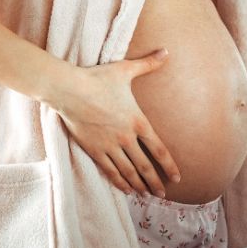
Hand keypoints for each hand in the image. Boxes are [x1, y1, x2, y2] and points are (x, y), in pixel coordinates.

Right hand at [48, 49, 180, 196]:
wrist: (69, 89)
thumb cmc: (97, 78)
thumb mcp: (125, 70)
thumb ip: (148, 64)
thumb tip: (166, 52)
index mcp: (137, 121)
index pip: (159, 150)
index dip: (169, 166)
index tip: (176, 178)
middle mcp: (126, 138)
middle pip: (145, 166)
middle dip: (155, 182)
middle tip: (163, 194)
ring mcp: (110, 146)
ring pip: (129, 172)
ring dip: (139, 185)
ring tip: (146, 195)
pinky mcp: (94, 149)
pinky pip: (110, 170)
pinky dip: (119, 181)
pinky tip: (125, 188)